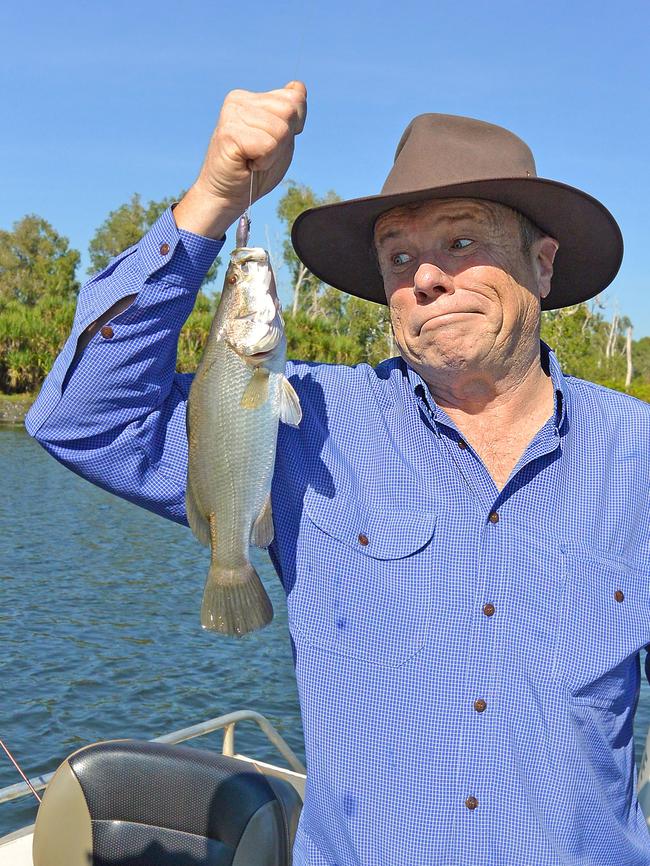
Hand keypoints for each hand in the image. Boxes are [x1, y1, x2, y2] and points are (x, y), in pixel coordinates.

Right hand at [174, 82, 306, 238]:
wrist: (227, 196)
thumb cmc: (254, 171)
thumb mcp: (281, 139)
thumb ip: (291, 114)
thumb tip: (298, 86)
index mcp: (252, 98)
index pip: (295, 98)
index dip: (293, 127)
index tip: (271, 143)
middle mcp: (239, 99)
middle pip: (290, 111)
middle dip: (283, 140)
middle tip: (261, 153)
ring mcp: (231, 114)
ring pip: (281, 130)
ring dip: (273, 154)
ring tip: (253, 159)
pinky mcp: (228, 132)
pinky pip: (268, 145)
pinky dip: (264, 162)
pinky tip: (247, 164)